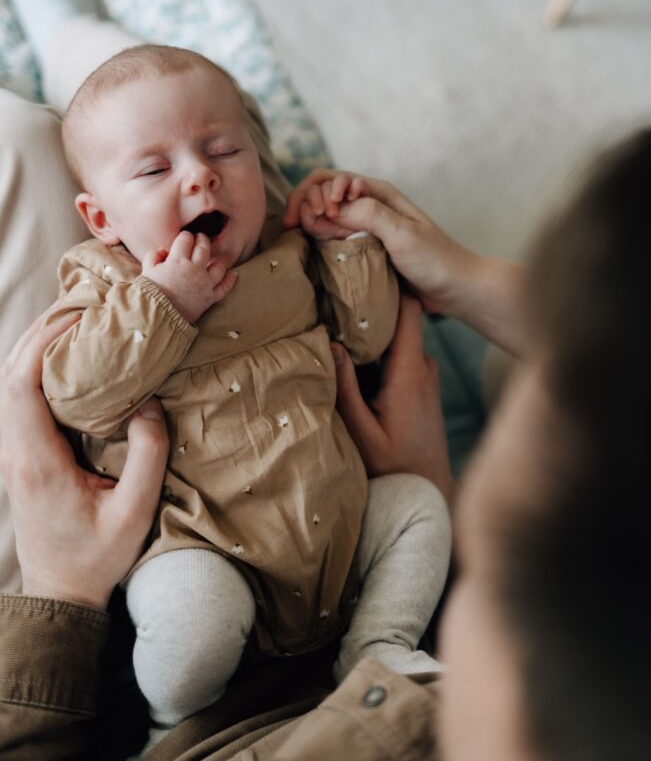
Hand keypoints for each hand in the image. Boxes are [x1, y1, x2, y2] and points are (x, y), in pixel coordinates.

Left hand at [0, 308, 169, 608]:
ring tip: (78, 323)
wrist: (59, 594)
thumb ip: (148, 455)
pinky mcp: (23, 456)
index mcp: (38, 460)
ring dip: (37, 347)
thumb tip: (148, 402)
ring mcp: (15, 453)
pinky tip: (70, 360)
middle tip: (83, 306)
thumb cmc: (97, 558)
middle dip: (41, 331)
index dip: (45, 342)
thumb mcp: (135, 512)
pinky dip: (38, 368)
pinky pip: (20, 399)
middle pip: (11, 372)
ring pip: (11, 383)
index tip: (81, 318)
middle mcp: (18, 451)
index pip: (23, 383)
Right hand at [142, 231, 237, 323]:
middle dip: (202, 240)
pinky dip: (230, 280)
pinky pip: (224, 288)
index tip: (184, 238)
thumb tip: (163, 250)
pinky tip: (233, 274)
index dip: (185, 236)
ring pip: (218, 266)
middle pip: (204, 248)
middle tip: (200, 239)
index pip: (185, 240)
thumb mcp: (146, 272)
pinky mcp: (210, 298)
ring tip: (211, 259)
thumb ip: (154, 257)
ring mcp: (205, 283)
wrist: (158, 316)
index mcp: (177, 260)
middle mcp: (194, 269)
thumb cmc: (149, 295)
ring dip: (216, 260)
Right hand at [285, 168, 470, 311]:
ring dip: (308, 219)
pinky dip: (316, 235)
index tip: (319, 217)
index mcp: (377, 192)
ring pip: (323, 213)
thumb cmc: (435, 259)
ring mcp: (363, 225)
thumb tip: (333, 207)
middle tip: (299, 227)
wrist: (454, 287)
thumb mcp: (403, 234)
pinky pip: (331, 234)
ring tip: (302, 235)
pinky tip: (311, 245)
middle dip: (305, 203)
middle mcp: (367, 204)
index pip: (329, 178)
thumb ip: (370, 215)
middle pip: (320, 191)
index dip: (314, 193)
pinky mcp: (362, 245)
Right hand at [331, 293, 455, 501]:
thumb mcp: (361, 432)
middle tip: (337, 289)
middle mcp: (423, 367)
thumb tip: (330, 344)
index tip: (364, 269)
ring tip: (339, 315)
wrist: (429, 491)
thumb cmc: (394, 468)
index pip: (409, 312)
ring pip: (396, 338)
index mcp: (410, 373)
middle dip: (371, 306)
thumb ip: (345, 388)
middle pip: (399, 320)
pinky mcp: (421, 382)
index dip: (390, 286)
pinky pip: (399, 354)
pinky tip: (353, 350)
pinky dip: (378, 350)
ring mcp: (424, 374)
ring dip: (372, 331)